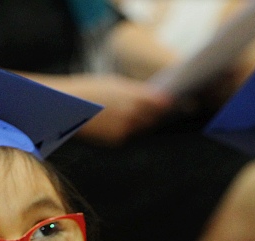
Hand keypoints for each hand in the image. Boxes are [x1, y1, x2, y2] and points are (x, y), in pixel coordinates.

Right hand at [35, 73, 171, 144]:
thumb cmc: (89, 91)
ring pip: (142, 128)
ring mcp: (124, 130)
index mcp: (133, 96)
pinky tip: (122, 125)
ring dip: (144, 124)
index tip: (190, 104)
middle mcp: (132, 114)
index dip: (176, 105)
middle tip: (175, 113)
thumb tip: (160, 100)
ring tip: (143, 117)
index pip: (162, 103)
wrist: (64, 108)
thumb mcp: (114, 84)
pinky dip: (129, 131)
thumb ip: (138, 92)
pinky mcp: (116, 141)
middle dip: (160, 115)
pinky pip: (129, 136)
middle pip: (155, 117)